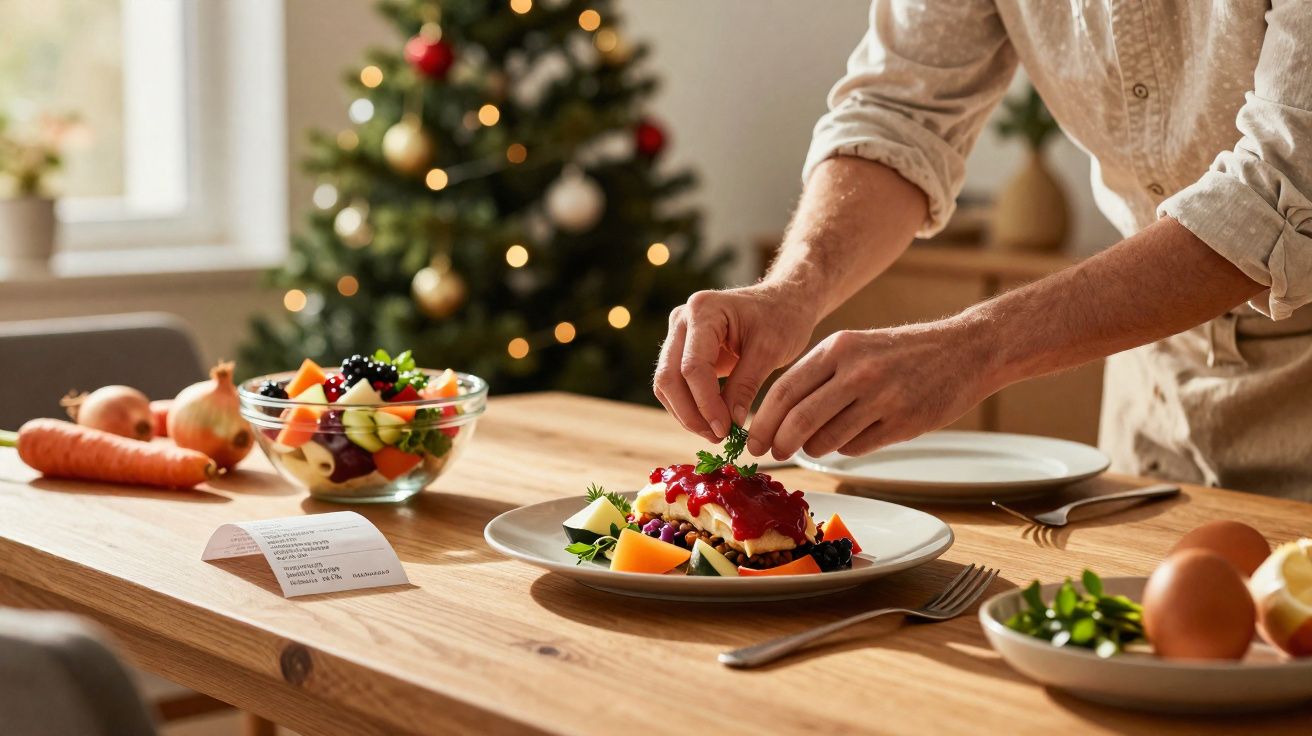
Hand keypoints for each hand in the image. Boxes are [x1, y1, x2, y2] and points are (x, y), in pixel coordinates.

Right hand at [654, 284, 816, 441]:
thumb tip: (727, 425)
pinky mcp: (682, 350)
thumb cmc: (782, 319)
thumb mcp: (770, 351)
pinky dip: (689, 406)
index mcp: (703, 311)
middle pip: (669, 377)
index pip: (693, 366)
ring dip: (686, 414)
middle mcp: (682, 319)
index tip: (725, 430)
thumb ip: (746, 386)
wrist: (783, 302)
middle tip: (717, 437)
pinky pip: (675, 384)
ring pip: (666, 384)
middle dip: (690, 413)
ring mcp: (678, 334)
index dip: (705, 403)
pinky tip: (711, 421)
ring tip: (715, 433)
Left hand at [746, 320, 1000, 459]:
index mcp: (839, 348)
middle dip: (779, 443)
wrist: (965, 350)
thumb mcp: (855, 348)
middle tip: (774, 453)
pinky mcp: (903, 422)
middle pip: (800, 419)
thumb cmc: (901, 352)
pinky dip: (846, 448)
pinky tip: (857, 435)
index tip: (752, 440)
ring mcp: (882, 397)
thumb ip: (818, 376)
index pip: (785, 390)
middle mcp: (858, 371)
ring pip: (826, 439)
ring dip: (815, 448)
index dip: (763, 421)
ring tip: (822, 439)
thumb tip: (776, 417)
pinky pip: (855, 448)